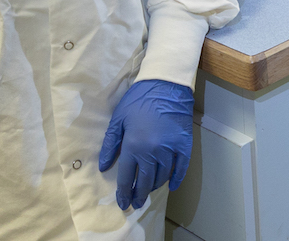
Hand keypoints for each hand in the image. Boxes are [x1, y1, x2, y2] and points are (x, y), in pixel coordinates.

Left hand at [98, 79, 194, 210]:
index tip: (122, 203)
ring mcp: (170, 149)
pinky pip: (181, 168)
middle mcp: (152, 152)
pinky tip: (170, 185)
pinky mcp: (184, 145)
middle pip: (145, 182)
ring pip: (162, 176)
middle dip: (139, 195)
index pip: (127, 178)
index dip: (124, 193)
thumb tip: (104, 167)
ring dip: (154, 187)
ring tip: (149, 191)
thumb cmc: (139, 100)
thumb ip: (110, 145)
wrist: (166, 84)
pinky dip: (176, 179)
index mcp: (133, 146)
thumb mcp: (118, 119)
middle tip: (135, 203)